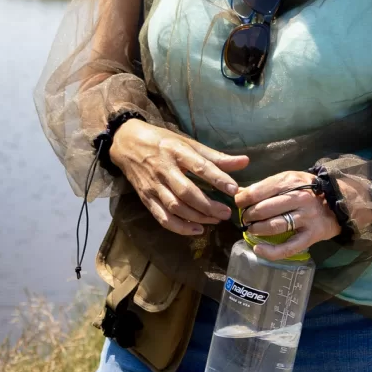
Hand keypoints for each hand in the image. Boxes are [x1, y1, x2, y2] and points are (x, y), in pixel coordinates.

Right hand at [108, 120, 249, 236]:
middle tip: (226, 212)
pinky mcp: (146, 199)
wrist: (126, 144)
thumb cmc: (162, 141)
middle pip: (186, 192)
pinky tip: (196, 230)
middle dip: (208, 205)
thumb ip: (216, 156)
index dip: (217, 178)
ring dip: (197, 217)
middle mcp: (163, 169)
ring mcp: (153, 186)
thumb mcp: (188, 142)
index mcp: (176, 151)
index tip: (234, 189)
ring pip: (176, 207)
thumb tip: (245, 162)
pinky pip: (162, 218)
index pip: (199, 166)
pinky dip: (179, 227)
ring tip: (215, 220)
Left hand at [235, 171, 339, 258]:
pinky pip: (288, 247)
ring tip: (251, 230)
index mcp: (290, 181)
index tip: (238, 203)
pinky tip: (258, 250)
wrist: (338, 201)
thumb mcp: (288, 180)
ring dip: (256, 230)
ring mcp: (306, 218)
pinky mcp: (311, 236)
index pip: (259, 191)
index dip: (243, 199)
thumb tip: (238, 193)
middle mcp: (298, 198)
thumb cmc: (307, 189)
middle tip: (244, 219)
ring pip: (274, 226)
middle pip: (264, 209)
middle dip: (248, 215)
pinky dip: (270, 251)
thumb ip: (265, 186)